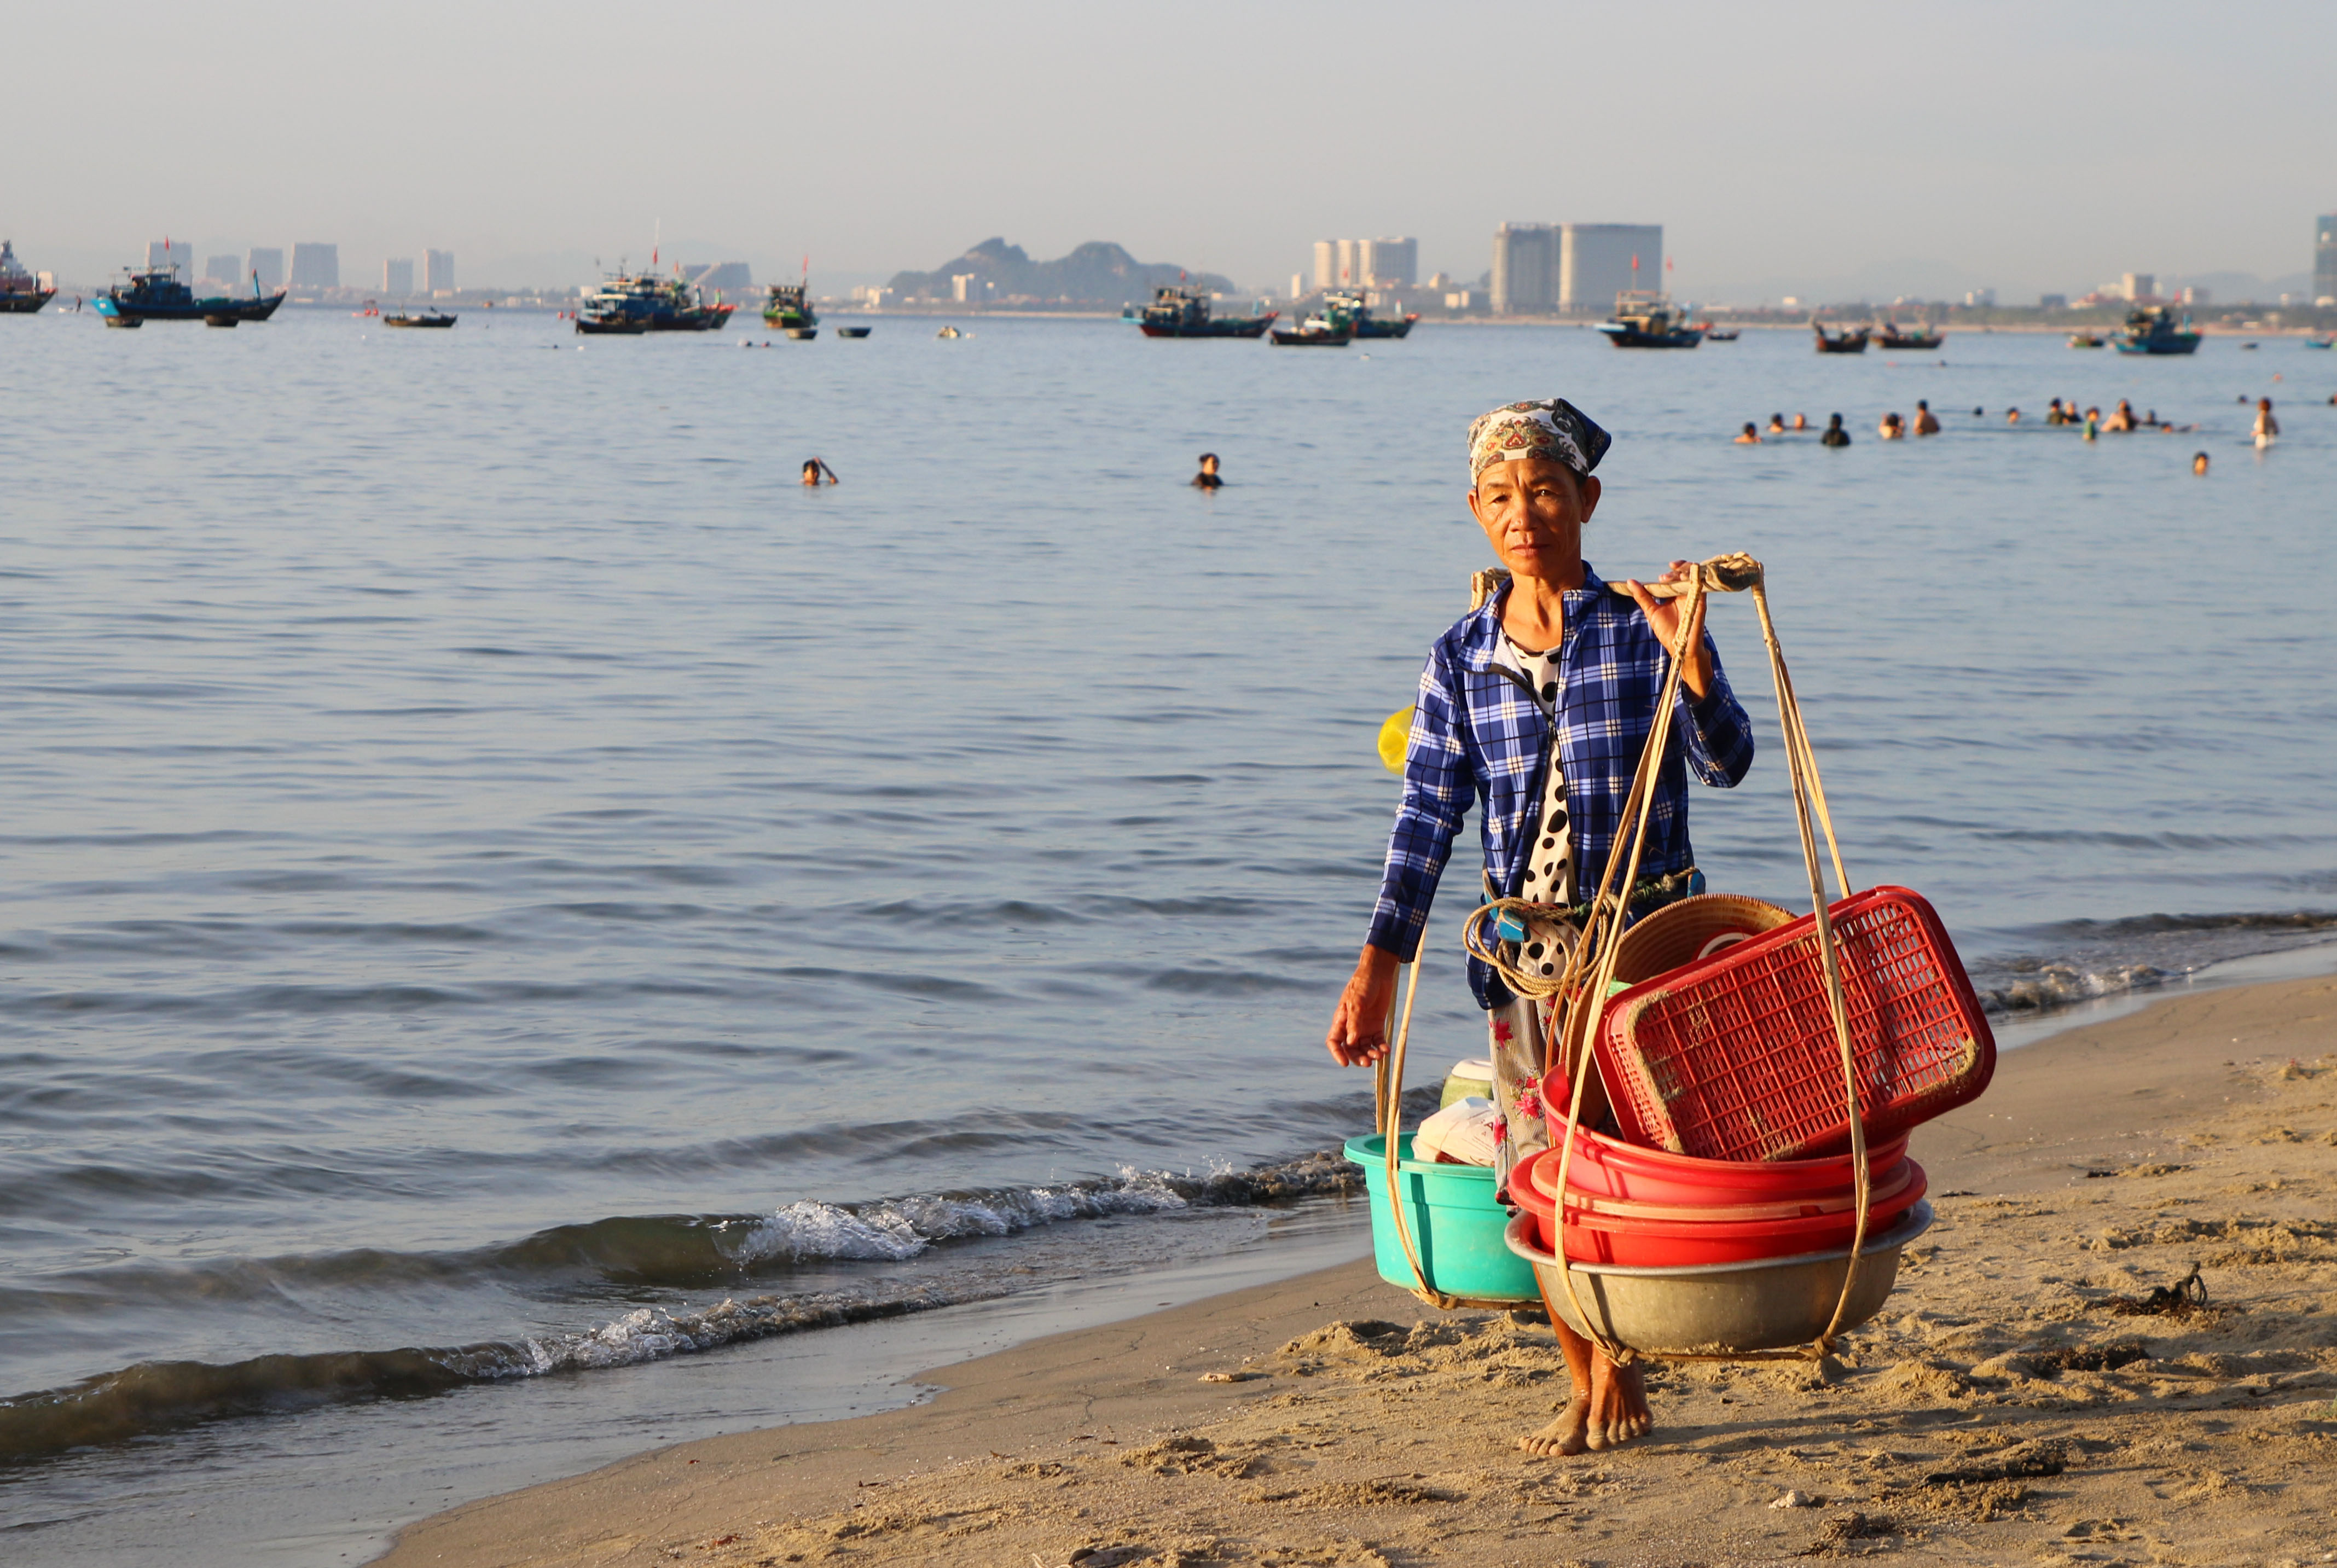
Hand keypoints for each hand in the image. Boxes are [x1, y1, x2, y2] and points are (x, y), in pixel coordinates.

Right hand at [1325, 945, 1401, 1064]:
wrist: (1378, 973)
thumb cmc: (1363, 984)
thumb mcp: (1357, 1002)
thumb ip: (1354, 1022)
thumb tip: (1350, 1042)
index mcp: (1341, 1020)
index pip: (1334, 1042)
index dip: (1337, 1054)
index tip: (1345, 1064)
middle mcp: (1351, 1026)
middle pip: (1351, 1049)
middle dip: (1358, 1057)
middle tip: (1367, 1063)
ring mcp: (1364, 1027)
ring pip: (1365, 1047)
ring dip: (1371, 1054)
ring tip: (1380, 1055)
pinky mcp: (1376, 1025)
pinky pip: (1378, 1041)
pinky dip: (1381, 1046)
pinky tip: (1386, 1049)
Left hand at [1623, 561, 1712, 698]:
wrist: (1680, 647)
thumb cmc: (1667, 631)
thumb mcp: (1651, 611)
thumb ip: (1642, 596)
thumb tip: (1630, 581)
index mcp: (1674, 594)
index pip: (1675, 577)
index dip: (1671, 572)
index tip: (1661, 577)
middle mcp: (1685, 593)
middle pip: (1685, 573)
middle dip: (1676, 571)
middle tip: (1665, 578)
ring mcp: (1694, 596)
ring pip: (1695, 575)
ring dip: (1686, 570)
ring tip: (1677, 574)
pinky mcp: (1701, 601)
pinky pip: (1702, 585)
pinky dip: (1695, 579)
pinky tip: (1686, 578)